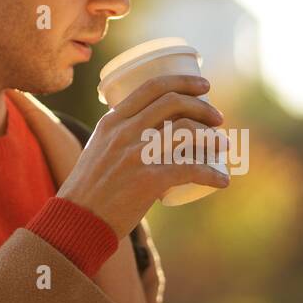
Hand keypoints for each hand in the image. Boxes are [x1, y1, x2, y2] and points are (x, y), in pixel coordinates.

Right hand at [57, 73, 229, 238]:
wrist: (78, 220)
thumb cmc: (90, 189)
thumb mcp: (99, 149)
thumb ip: (120, 137)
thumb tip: (152, 133)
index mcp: (113, 120)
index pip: (152, 87)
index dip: (183, 82)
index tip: (203, 87)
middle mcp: (125, 131)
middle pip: (174, 103)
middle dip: (203, 107)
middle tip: (218, 118)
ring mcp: (136, 154)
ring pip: (186, 132)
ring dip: (213, 137)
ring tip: (224, 146)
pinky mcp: (148, 180)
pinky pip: (191, 170)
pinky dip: (212, 175)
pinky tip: (222, 180)